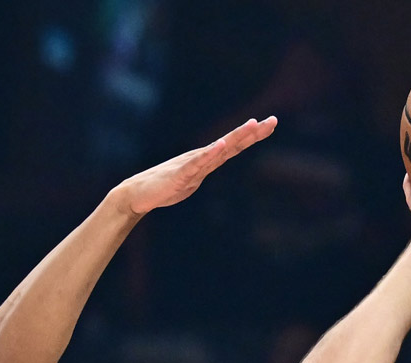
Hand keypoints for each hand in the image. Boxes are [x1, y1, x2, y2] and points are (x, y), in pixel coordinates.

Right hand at [112, 116, 277, 215]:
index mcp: (207, 161)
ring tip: (252, 125)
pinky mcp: (179, 174)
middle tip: (273, 120)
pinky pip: (197, 163)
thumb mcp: (192, 179)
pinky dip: (210, 154)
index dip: (253, 135)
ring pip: (218, 149)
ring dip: (235, 137)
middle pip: (232, 143)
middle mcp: (202, 158)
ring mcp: (191, 165)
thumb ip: (206, 168)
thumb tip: (219, 158)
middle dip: (253, 132)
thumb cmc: (164, 187)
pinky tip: (221, 145)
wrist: (137, 194)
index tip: (271, 124)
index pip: (235, 146)